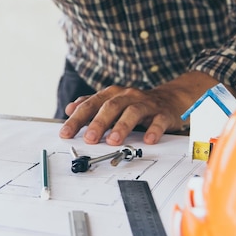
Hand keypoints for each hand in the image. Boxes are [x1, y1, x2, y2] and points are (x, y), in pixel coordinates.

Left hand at [58, 85, 185, 145]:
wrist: (169, 99)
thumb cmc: (134, 103)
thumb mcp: (110, 102)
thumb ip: (90, 105)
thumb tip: (69, 109)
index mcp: (111, 94)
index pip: (90, 105)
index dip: (77, 119)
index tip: (66, 133)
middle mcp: (127, 96)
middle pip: (110, 107)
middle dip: (98, 123)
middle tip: (89, 138)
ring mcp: (146, 104)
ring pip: (133, 112)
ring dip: (122, 126)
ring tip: (113, 141)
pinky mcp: (163, 113)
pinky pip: (159, 121)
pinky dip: (154, 130)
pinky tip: (148, 140)